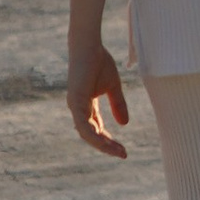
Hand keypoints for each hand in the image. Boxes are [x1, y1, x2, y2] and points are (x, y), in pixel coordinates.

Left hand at [67, 33, 130, 156]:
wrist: (89, 46)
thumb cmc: (99, 61)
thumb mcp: (113, 87)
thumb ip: (118, 104)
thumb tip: (125, 124)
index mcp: (86, 105)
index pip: (96, 129)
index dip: (108, 140)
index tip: (123, 150)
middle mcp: (78, 109)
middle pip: (91, 135)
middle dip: (107, 146)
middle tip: (123, 154)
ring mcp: (75, 106)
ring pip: (86, 134)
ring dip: (102, 145)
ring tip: (118, 151)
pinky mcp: (75, 102)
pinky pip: (83, 125)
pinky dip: (94, 135)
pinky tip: (106, 142)